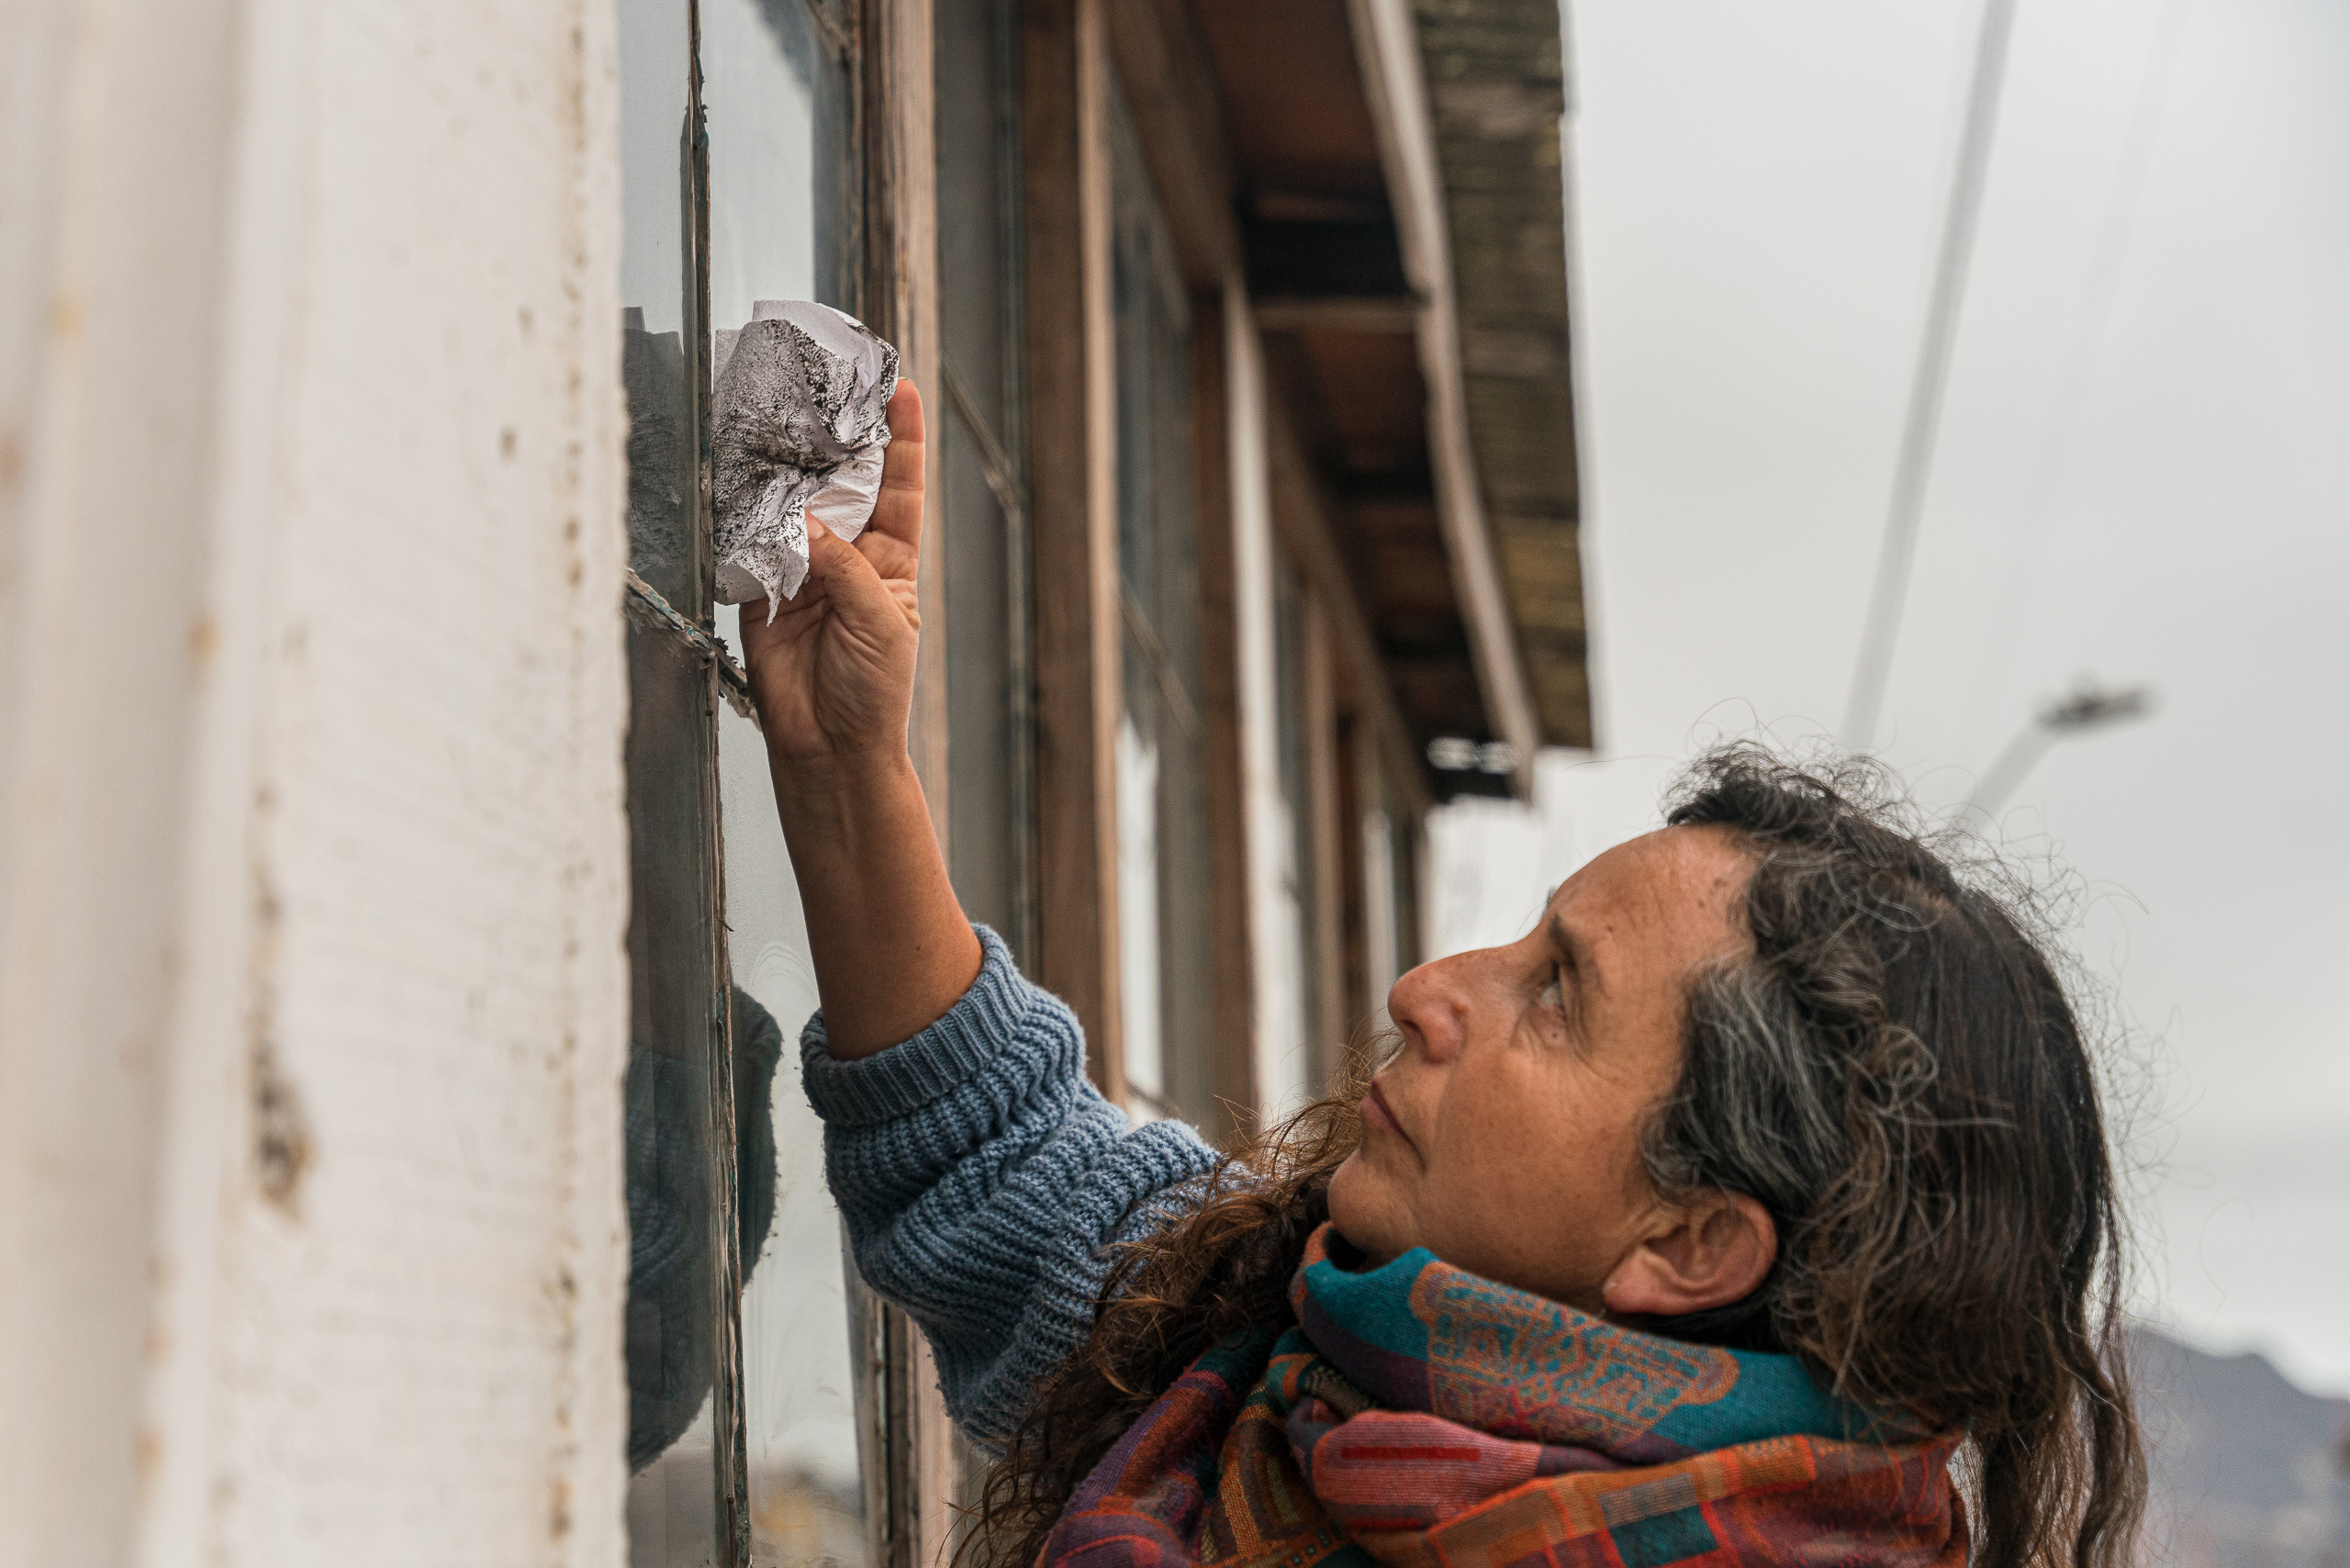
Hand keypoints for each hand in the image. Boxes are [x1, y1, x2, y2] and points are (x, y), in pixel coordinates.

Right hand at [739, 381, 924, 775]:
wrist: (828, 745)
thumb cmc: (872, 691)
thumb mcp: (877, 619)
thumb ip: (842, 565)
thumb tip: (804, 521)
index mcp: (892, 561)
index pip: (900, 487)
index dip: (900, 438)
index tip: (900, 388)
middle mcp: (849, 557)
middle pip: (844, 483)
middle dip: (838, 437)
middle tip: (828, 389)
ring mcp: (805, 570)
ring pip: (795, 505)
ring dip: (790, 470)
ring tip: (784, 423)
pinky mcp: (763, 590)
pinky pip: (753, 544)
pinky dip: (748, 517)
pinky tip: (747, 484)